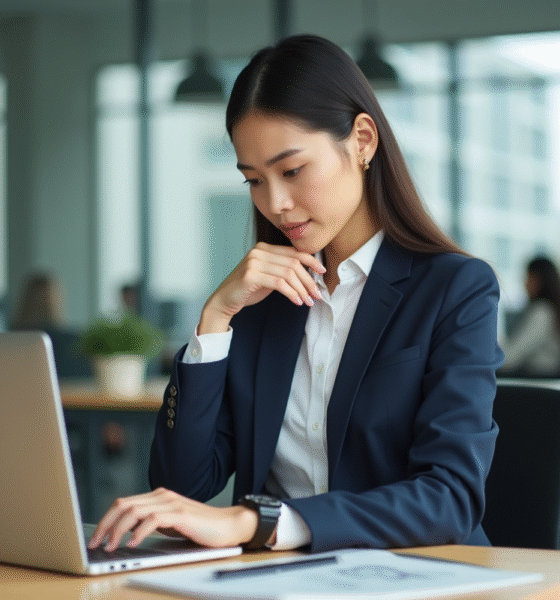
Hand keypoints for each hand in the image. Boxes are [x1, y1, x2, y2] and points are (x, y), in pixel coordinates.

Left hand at [87, 488, 257, 550]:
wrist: (228, 526)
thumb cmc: (200, 528)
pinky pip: (152, 519)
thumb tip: (123, 533)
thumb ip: (149, 523)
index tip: (95, 538)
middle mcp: (162, 495)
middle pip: (123, 504)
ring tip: (110, 547)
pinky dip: (138, 532)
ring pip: (134, 510)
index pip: (123, 502)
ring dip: (117, 530)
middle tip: (95, 544)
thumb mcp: (169, 525)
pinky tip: (132, 544)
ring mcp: (171, 503)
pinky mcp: (181, 514)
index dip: (106, 519)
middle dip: (105, 524)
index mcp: (158, 497)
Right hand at [200, 242, 324, 333]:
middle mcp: (259, 251)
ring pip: (288, 273)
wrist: (224, 300)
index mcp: (264, 248)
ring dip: (302, 289)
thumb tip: (309, 274)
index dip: (311, 261)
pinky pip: (279, 283)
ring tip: (308, 301)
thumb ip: (283, 270)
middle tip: (316, 295)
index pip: (293, 252)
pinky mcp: (251, 276)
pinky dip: (291, 293)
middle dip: (308, 280)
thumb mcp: (268, 276)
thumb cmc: (247, 290)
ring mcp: (254, 262)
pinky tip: (297, 302)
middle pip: (293, 263)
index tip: (322, 271)